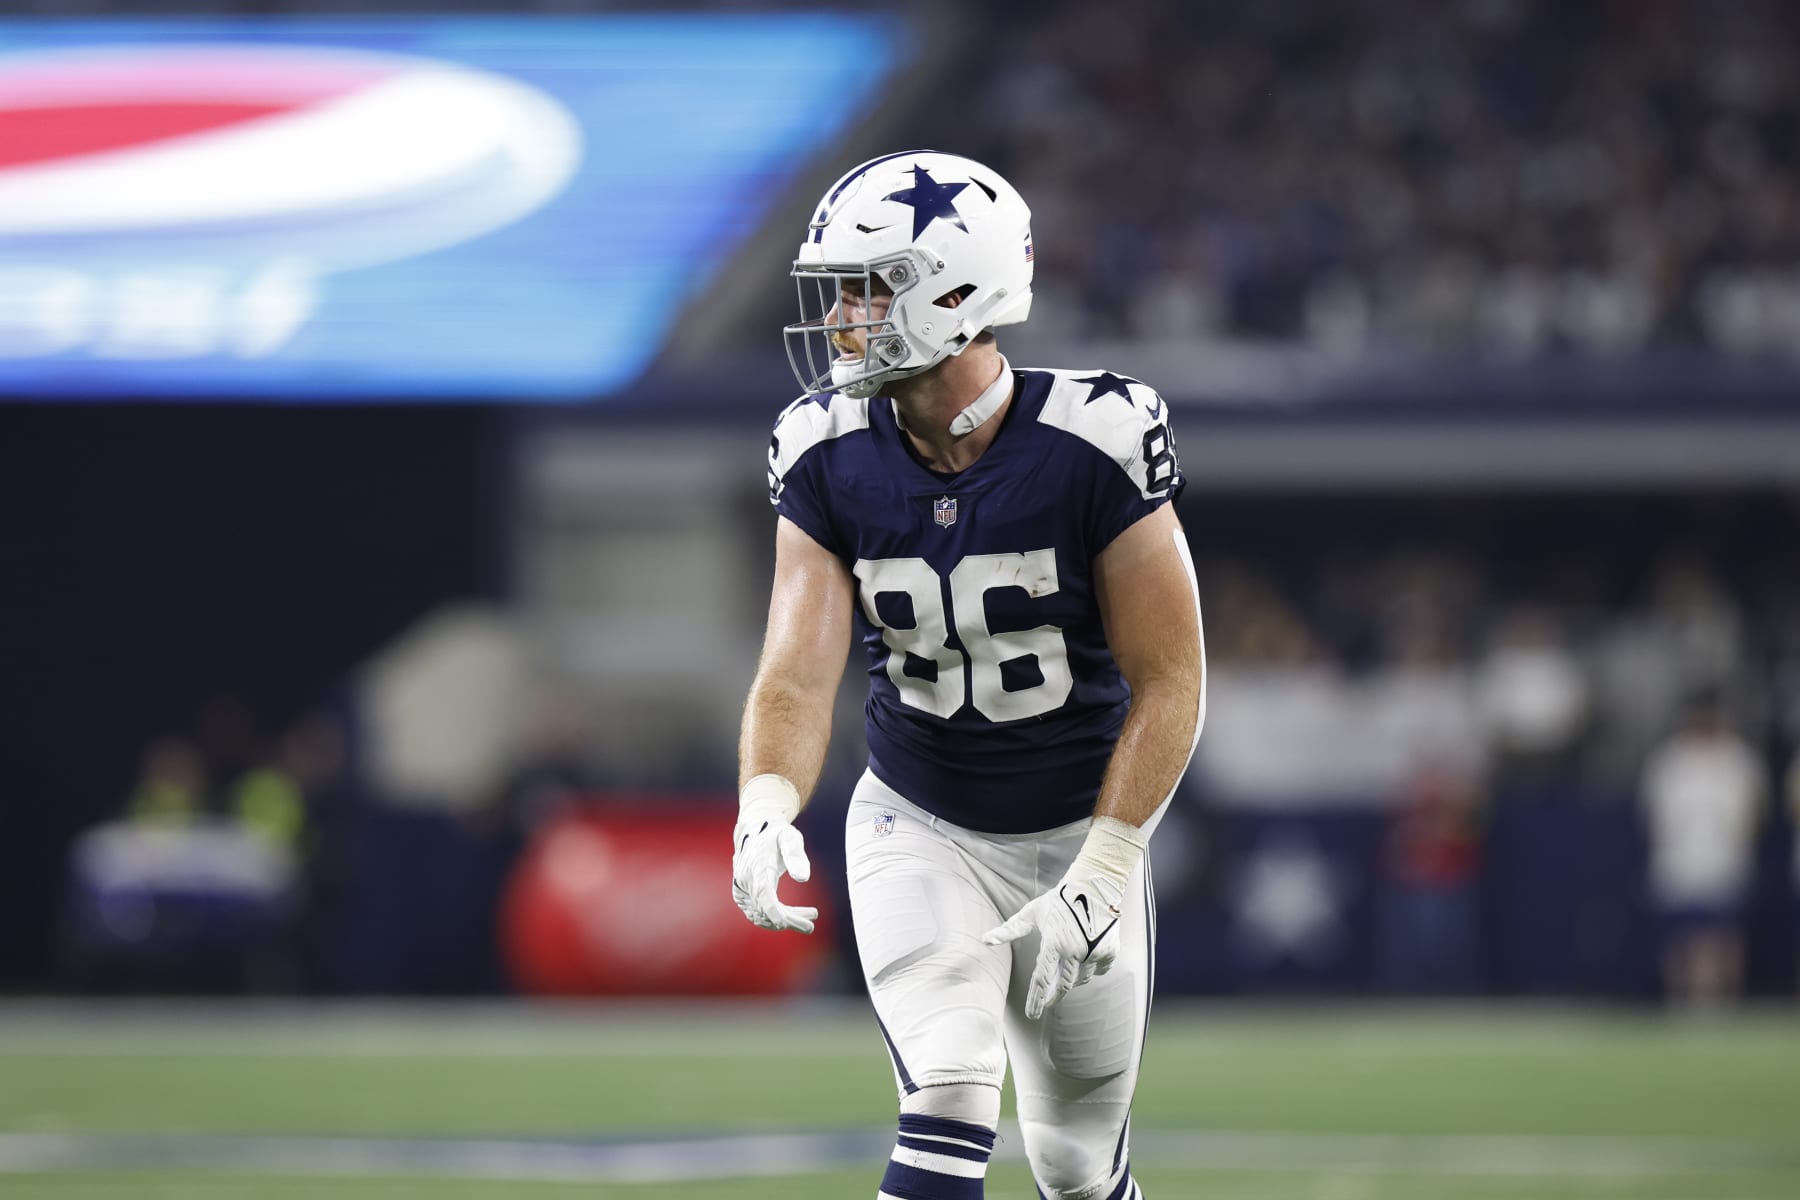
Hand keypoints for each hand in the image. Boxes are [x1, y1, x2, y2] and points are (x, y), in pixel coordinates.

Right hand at [731, 782, 816, 933]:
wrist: (755, 829)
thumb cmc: (776, 834)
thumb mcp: (790, 837)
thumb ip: (796, 855)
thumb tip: (803, 878)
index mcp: (757, 867)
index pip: (764, 896)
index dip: (777, 914)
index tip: (796, 924)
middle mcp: (745, 880)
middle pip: (765, 910)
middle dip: (789, 921)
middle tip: (811, 925)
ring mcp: (741, 888)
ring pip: (760, 915)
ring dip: (783, 921)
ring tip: (807, 919)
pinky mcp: (741, 893)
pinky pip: (755, 913)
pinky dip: (772, 918)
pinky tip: (790, 917)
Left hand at [983, 870, 1125, 1019]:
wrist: (1093, 886)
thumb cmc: (1058, 900)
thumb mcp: (1031, 913)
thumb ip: (1010, 930)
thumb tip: (985, 939)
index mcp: (1054, 943)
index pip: (1042, 979)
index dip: (1036, 1000)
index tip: (1033, 1015)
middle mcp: (1075, 951)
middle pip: (1063, 986)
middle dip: (1054, 998)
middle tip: (1047, 1003)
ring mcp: (1094, 952)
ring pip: (1081, 979)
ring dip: (1073, 979)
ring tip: (1067, 967)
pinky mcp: (1110, 951)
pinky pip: (1099, 971)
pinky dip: (1091, 970)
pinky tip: (1087, 959)